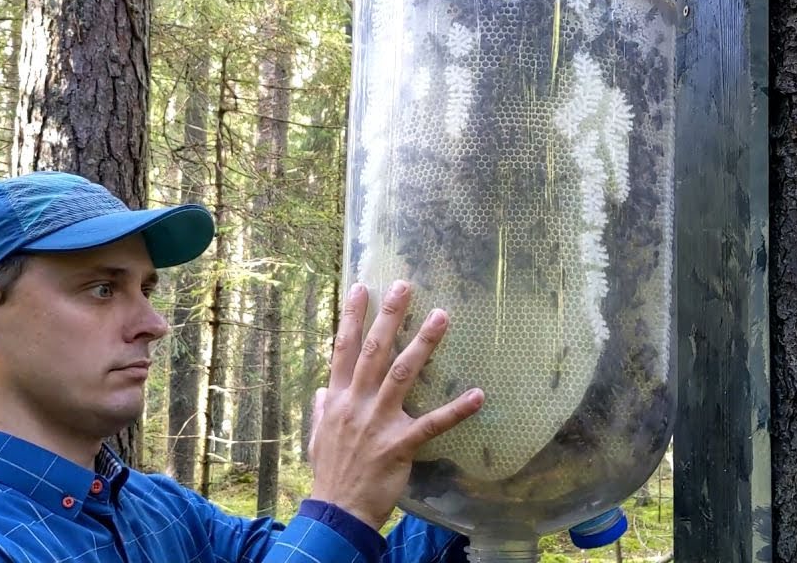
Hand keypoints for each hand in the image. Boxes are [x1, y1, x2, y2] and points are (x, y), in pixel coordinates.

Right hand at [307, 280, 483, 529]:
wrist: (338, 510)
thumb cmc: (331, 472)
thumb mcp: (318, 436)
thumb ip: (323, 409)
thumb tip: (324, 389)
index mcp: (339, 398)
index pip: (343, 349)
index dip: (351, 317)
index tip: (361, 288)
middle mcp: (358, 403)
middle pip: (373, 351)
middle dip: (389, 316)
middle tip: (404, 286)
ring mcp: (379, 422)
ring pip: (402, 374)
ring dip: (424, 344)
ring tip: (441, 316)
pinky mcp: (400, 443)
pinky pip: (433, 423)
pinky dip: (457, 409)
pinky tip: (477, 395)